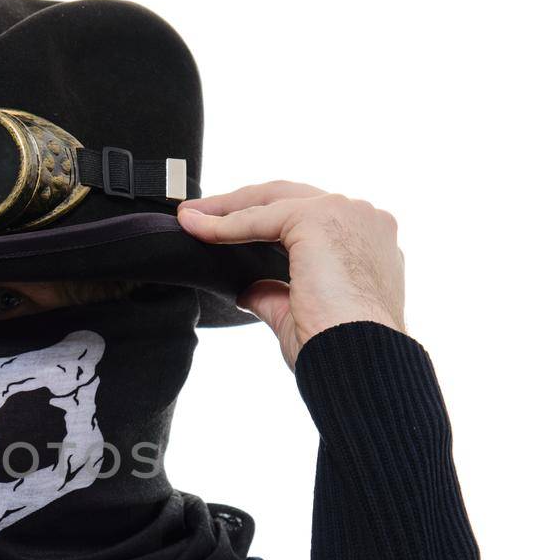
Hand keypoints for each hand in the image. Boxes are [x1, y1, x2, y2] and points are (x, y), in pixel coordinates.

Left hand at [177, 182, 405, 369]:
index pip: (310, 219)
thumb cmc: (342, 350)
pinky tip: (196, 227)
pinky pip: (258, 216)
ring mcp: (345, 213)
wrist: (360, 361)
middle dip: (241, 204)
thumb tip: (249, 291)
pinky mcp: (319, 218)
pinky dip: (224, 223)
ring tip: (191, 217)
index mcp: (369, 244)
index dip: (266, 222)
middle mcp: (364, 220)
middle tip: (199, 214)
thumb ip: (276, 295)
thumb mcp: (301, 315)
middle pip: (291, 199)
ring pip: (273, 200)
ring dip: (227, 207)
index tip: (227, 231)